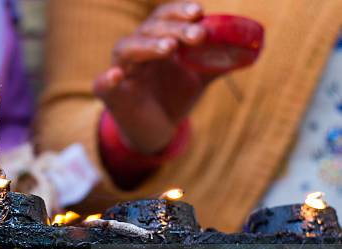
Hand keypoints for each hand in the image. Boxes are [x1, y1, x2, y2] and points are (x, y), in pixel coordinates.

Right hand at [94, 1, 215, 153]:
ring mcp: (120, 71)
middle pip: (149, 30)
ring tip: (169, 48)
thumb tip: (251, 49)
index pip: (164, 17)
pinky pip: (102, 84)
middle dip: (174, 29)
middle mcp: (136, 50)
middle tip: (198, 35)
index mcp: (156, 40)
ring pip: (126, 48)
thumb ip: (219, 62)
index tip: (200, 12)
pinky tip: (116, 76)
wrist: (157, 131)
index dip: (179, 12)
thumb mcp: (199, 78)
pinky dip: (107, 79)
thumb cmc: (174, 97)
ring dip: (148, 45)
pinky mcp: (110, 95)